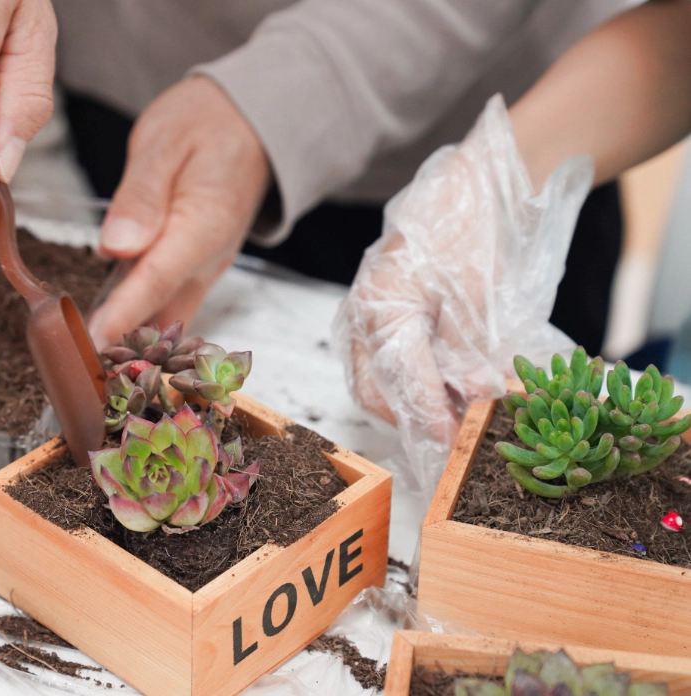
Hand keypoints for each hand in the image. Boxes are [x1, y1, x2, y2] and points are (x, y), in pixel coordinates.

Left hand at [87, 77, 270, 347]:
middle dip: (122, 346)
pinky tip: (106, 337)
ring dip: (130, 344)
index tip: (91, 340)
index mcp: (203, 225)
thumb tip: (117, 245)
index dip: (122, 314)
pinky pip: (166, 308)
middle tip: (78, 369)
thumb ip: (142, 194)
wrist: (251, 124)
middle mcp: (207, 259)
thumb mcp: (167, 141)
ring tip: (85, 363)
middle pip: (161, 314)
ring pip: (166, 320)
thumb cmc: (207, 125)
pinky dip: (139, 326)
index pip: (156, 279)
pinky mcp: (193, 271)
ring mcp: (203, 269)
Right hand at [335, 95, 590, 495]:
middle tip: (460, 435)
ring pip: (380, 379)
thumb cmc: (476, 226)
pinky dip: (419, 380)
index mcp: (381, 305)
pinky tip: (452, 385)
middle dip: (417, 416)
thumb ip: (469, 348)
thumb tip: (474, 398)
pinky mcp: (385, 313)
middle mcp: (364, 313)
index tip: (457, 441)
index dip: (429, 415)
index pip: (398, 379)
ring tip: (462, 413)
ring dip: (418, 401)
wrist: (480, 181)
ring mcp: (369, 314)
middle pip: (376, 388)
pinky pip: (391, 361)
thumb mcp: (478, 292)